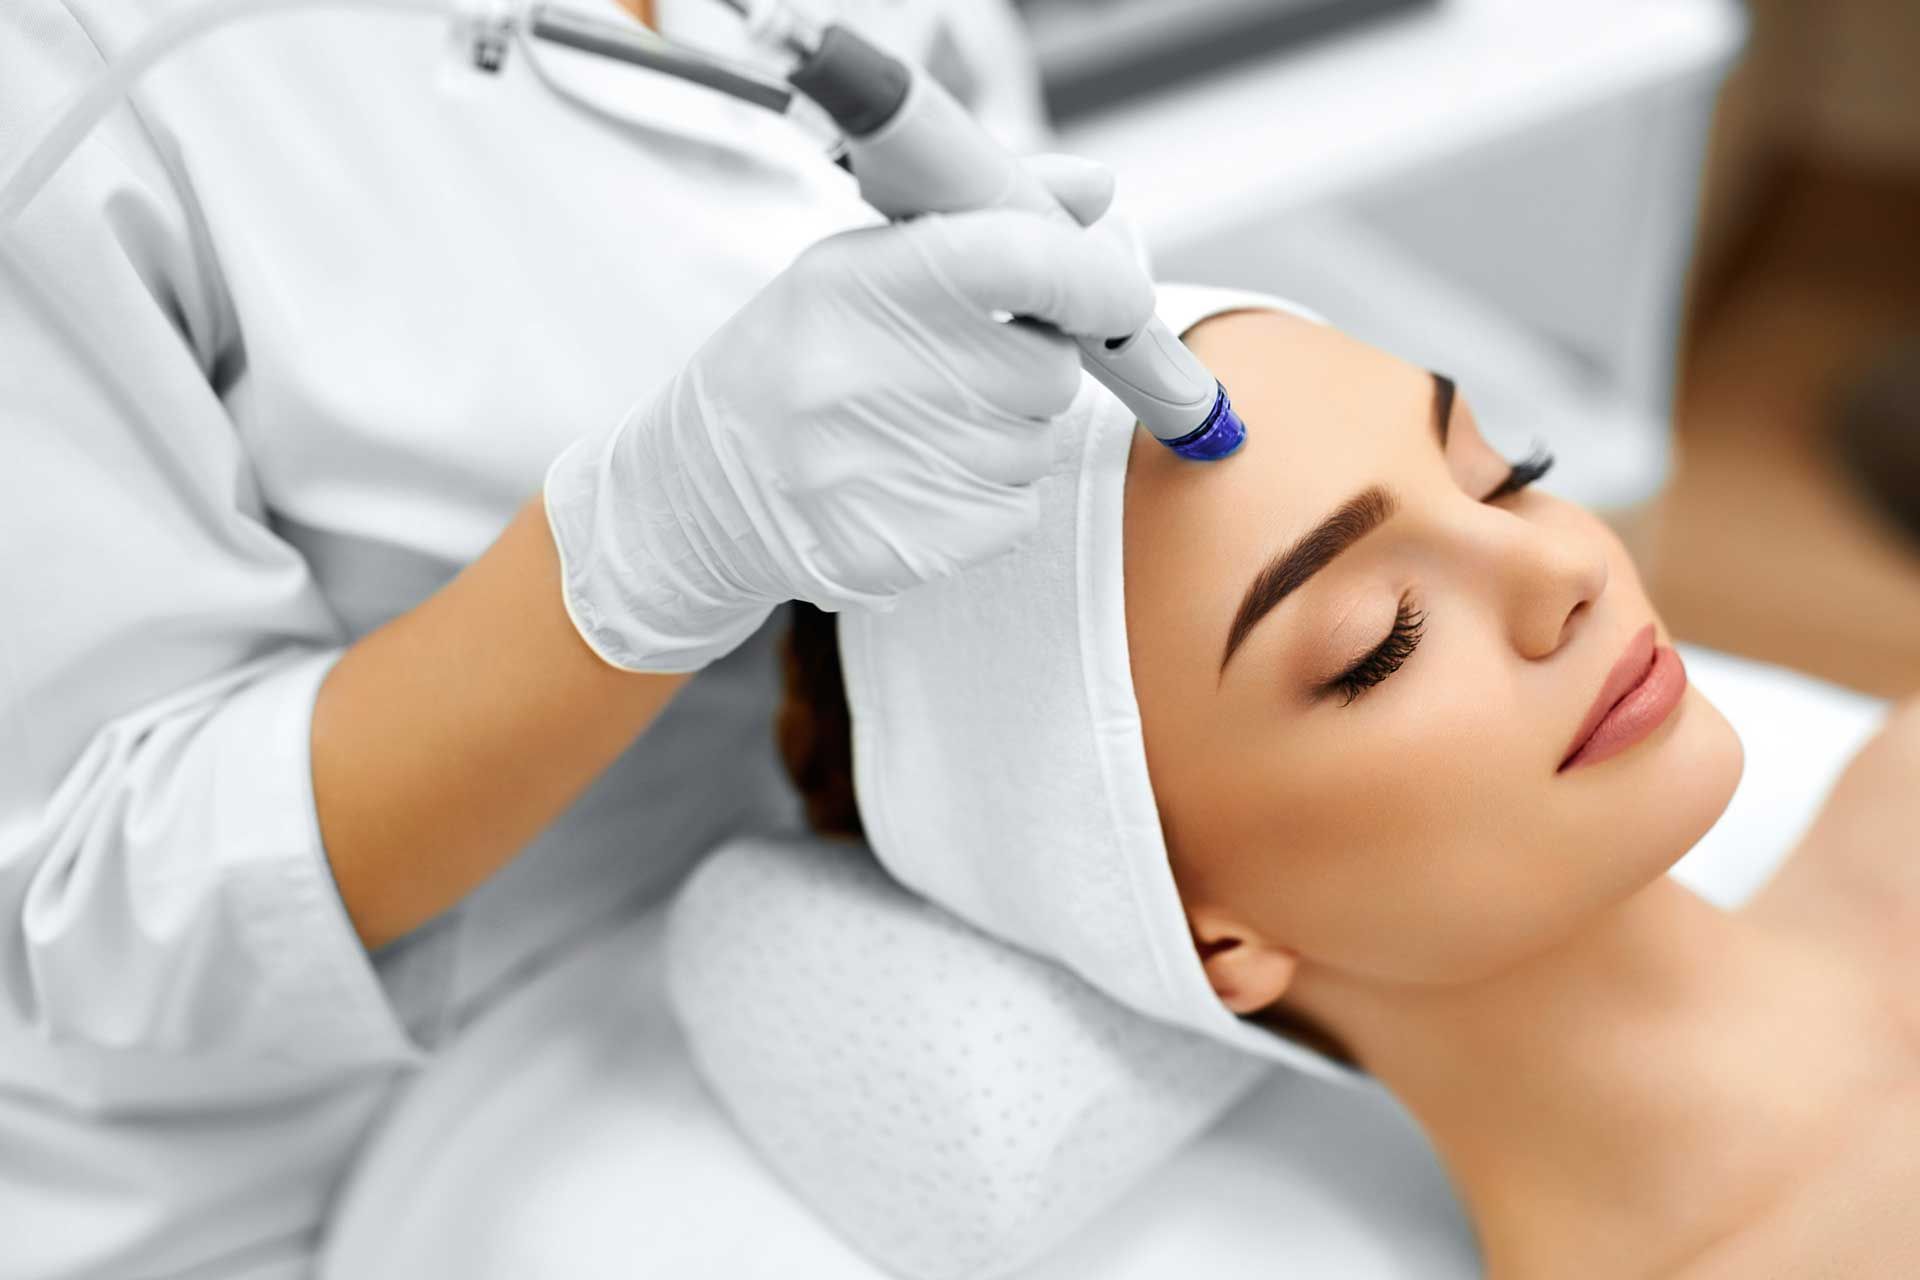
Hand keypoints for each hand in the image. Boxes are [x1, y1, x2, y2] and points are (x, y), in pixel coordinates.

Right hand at [544, 156, 1153, 670]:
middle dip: (1028, 365)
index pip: (1018, 260)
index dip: (1092, 277)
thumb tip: (1098, 191)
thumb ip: (983, 219)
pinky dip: (991, 498)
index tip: (1118, 294)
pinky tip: (921, 479)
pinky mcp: (906, 549)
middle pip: (1046, 369)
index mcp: (854, 284)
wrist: (697, 491)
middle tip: (959, 368)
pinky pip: (1017, 512)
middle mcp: (864, 376)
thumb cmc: (794, 360)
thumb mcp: (855, 266)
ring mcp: (883, 471)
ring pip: (1037, 445)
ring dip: (1007, 434)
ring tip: (922, 426)